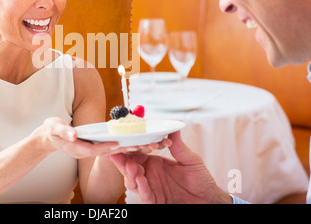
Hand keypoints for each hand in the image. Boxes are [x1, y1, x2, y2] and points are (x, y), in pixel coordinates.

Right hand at [36, 117, 160, 158]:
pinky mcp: (98, 147)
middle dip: (133, 148)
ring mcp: (95, 150)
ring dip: (136, 147)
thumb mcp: (54, 128)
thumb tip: (74, 134)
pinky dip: (129, 143)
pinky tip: (142, 139)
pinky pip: (116, 146)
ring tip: (155, 143)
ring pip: (118, 150)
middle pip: (114, 151)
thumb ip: (64, 131)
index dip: (112, 147)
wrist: (49, 137)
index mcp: (80, 149)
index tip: (126, 144)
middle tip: (152, 145)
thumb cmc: (51, 131)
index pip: (99, 150)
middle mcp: (90, 151)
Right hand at [109, 131, 231, 203]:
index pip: (136, 153)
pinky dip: (141, 187)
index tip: (121, 139)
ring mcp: (151, 188)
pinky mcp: (155, 200)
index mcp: (154, 162)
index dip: (128, 146)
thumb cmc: (200, 179)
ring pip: (132, 181)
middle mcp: (149, 174)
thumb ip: (178, 144)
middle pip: (129, 167)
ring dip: (129, 174)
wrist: (209, 199)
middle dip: (121, 160)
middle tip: (116, 152)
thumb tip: (174, 124)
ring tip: (131, 166)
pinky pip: (145, 195)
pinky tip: (141, 180)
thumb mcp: (189, 158)